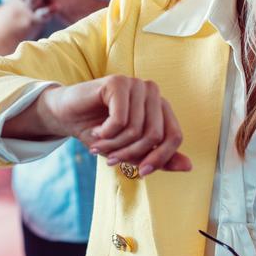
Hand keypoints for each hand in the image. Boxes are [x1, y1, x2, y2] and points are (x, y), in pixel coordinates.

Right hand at [37, 76, 191, 175]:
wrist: (66, 115)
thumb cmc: (100, 132)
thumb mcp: (130, 150)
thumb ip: (158, 157)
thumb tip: (188, 166)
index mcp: (160, 106)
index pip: (174, 136)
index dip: (159, 159)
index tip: (140, 172)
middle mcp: (152, 92)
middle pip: (155, 135)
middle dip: (131, 154)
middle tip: (111, 160)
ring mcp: (136, 85)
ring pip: (137, 130)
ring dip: (115, 146)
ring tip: (100, 145)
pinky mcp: (118, 83)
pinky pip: (120, 120)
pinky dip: (107, 134)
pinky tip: (97, 132)